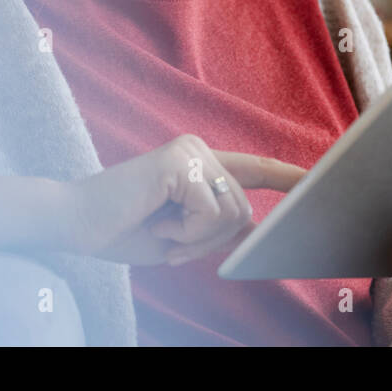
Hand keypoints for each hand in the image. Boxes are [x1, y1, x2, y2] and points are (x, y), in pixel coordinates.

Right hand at [62, 134, 305, 265]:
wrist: (75, 223)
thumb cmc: (122, 230)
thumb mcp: (180, 236)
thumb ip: (215, 228)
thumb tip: (254, 228)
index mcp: (200, 163)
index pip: (254, 168)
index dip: (287, 175)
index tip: (317, 180)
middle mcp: (199, 149)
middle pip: (243, 210)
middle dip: (210, 241)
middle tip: (170, 241)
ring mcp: (190, 151)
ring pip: (230, 214)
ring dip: (195, 238)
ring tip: (159, 228)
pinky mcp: (180, 162)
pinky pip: (209, 213)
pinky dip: (183, 232)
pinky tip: (155, 221)